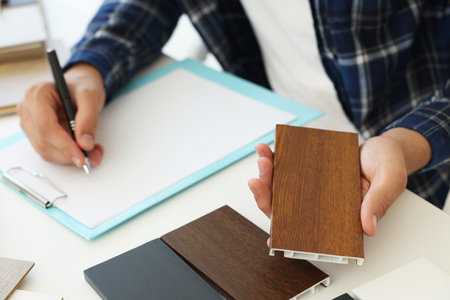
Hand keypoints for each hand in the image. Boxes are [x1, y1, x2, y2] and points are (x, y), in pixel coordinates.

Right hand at [17, 63, 105, 168]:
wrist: (78, 87)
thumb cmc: (81, 87)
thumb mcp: (90, 96)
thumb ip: (88, 118)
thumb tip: (85, 143)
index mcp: (37, 95)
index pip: (46, 127)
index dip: (64, 145)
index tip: (81, 157)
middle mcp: (28, 110)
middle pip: (45, 142)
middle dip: (70, 154)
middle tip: (94, 156)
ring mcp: (30, 124)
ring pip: (47, 151)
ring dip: (70, 157)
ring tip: (94, 152)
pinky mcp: (36, 134)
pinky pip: (51, 151)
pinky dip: (69, 155)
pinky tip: (84, 149)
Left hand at [248, 128, 430, 236]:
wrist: (385, 145)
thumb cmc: (389, 164)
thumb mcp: (390, 180)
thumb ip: (379, 202)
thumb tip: (368, 227)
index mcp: (341, 216)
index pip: (312, 231)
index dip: (291, 236)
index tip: (274, 235)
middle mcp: (322, 204)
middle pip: (288, 209)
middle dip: (268, 197)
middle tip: (259, 181)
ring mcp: (314, 187)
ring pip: (283, 189)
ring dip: (267, 176)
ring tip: (262, 158)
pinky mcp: (309, 170)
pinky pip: (287, 168)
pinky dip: (275, 160)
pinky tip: (267, 150)